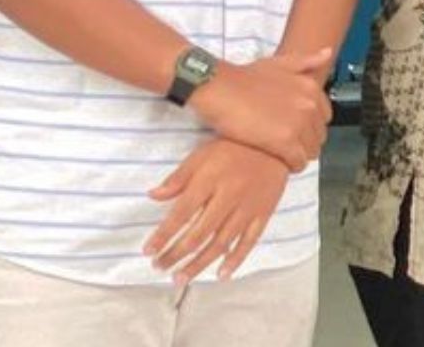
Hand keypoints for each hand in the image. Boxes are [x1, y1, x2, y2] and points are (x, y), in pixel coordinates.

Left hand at [147, 138, 289, 286]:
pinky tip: (221, 274)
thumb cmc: (233, 148)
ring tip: (181, 278)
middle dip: (176, 254)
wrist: (276, 144)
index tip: (148, 251)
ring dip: (199, 264)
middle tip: (160, 267)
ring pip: (221, 243)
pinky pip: (249, 242)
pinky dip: (235, 260)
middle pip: (199, 233)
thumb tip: (152, 195)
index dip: (163, 234)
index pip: (181, 213)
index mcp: (210, 180)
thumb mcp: (201, 155)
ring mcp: (247, 208)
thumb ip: (178, 178)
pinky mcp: (263, 214)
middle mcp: (228, 197)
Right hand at [186, 48, 333, 170]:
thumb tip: (327, 52)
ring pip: (311, 152)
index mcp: (311, 88)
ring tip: (280, 152)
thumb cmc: (243, 77)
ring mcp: (298, 124)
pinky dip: (290, 165)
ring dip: (298, 155)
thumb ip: (306, 61)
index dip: (309, 126)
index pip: (324, 118)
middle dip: (304, 142)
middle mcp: (310, 105)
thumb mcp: (279, 63)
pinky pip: (298, 162)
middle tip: (284, 143)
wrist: (218, 88)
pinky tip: (277, 160)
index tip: (294, 129)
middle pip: (319, 137)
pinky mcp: (284, 142)